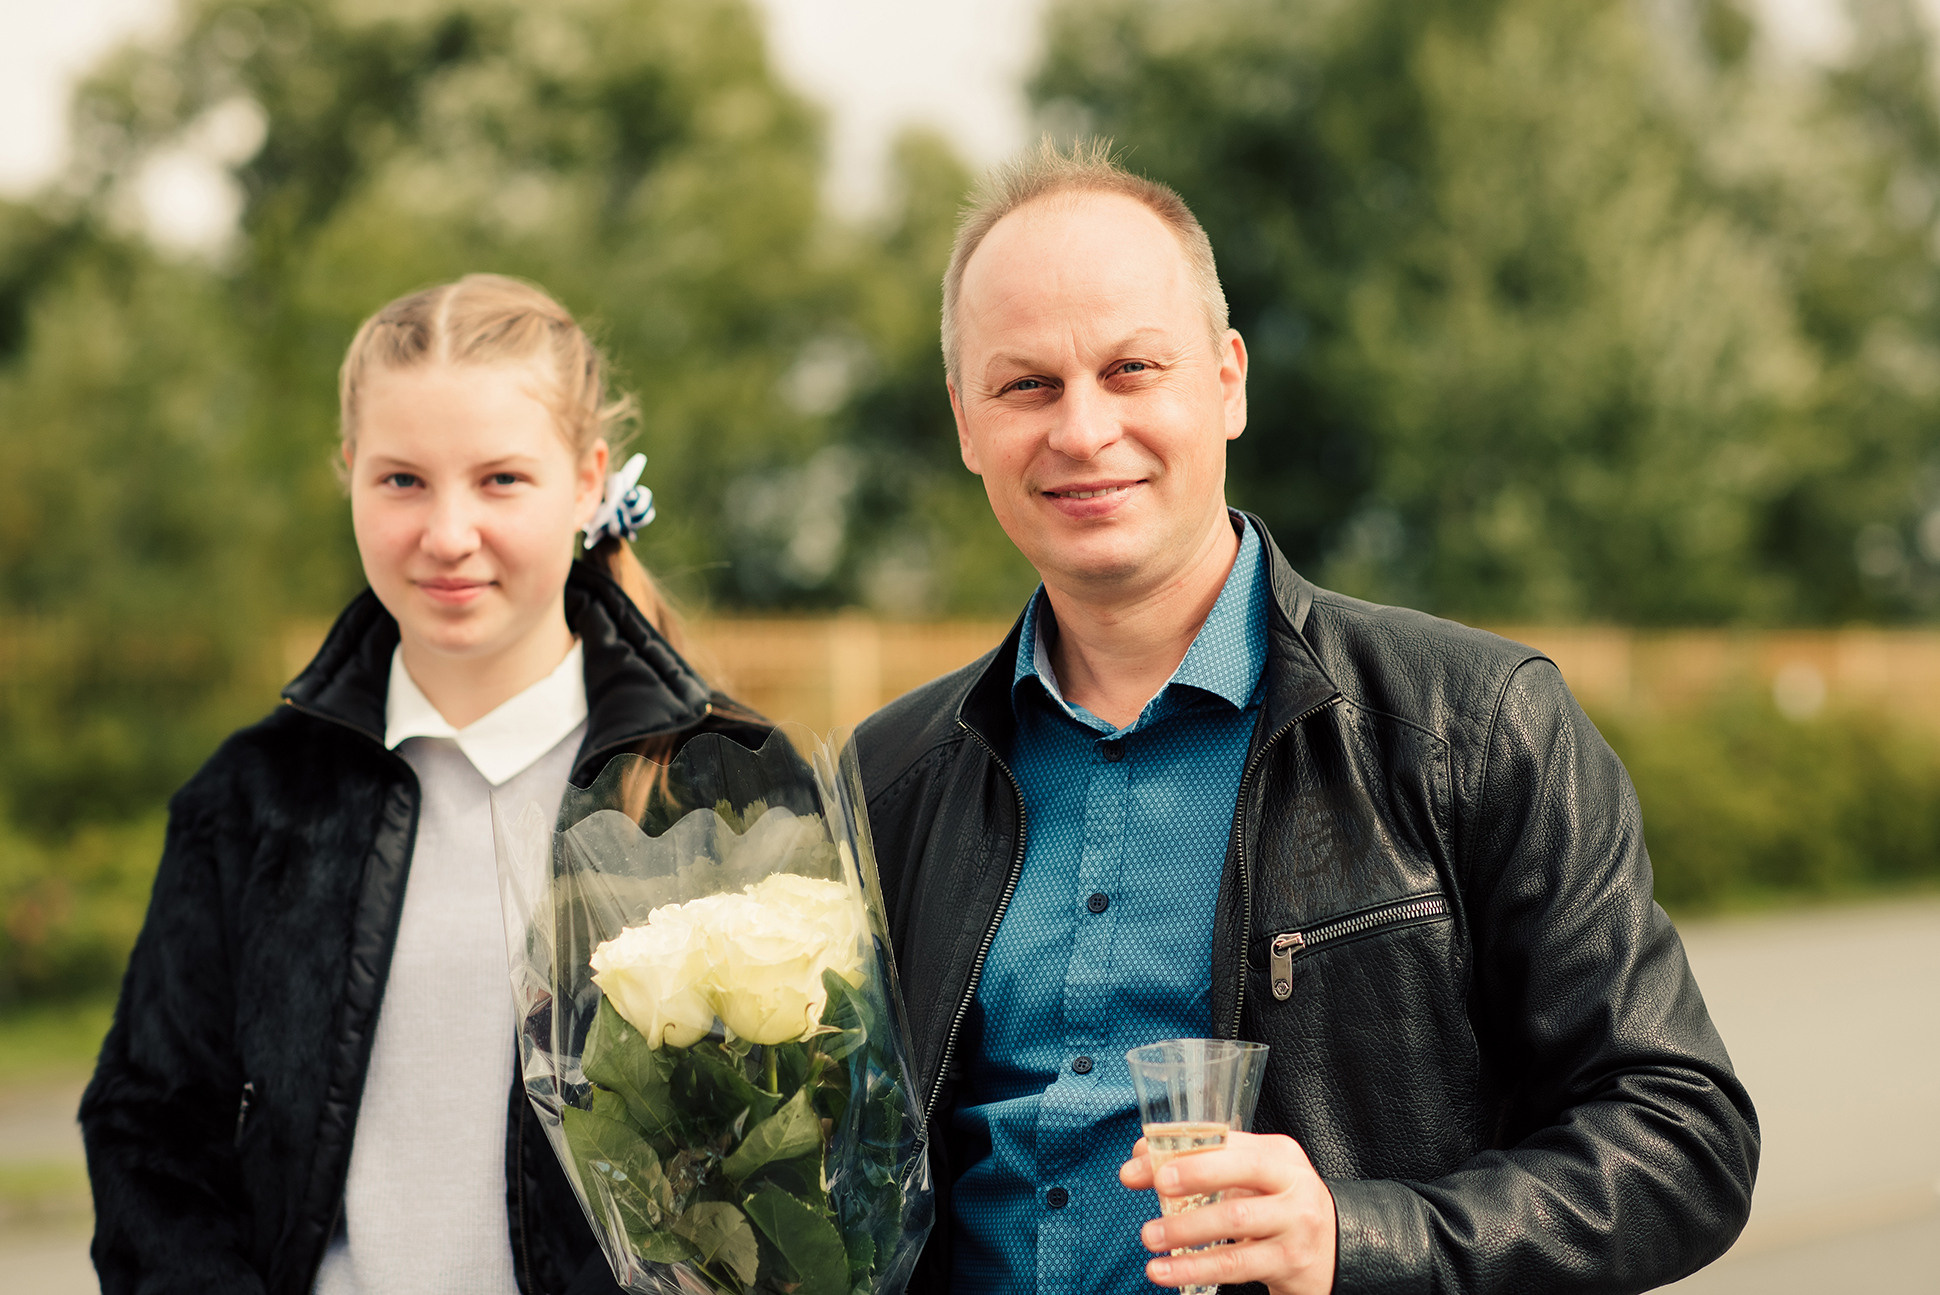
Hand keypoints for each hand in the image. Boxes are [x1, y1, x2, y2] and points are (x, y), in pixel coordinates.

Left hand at [1119, 1130, 1336, 1293]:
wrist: (1335, 1252)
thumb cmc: (1280, 1208)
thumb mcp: (1252, 1180)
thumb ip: (1205, 1165)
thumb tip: (1141, 1158)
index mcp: (1279, 1153)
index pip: (1227, 1142)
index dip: (1182, 1150)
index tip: (1141, 1163)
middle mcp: (1293, 1182)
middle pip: (1243, 1170)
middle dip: (1196, 1173)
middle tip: (1157, 1185)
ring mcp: (1295, 1223)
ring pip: (1236, 1220)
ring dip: (1185, 1229)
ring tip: (1150, 1236)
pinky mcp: (1289, 1261)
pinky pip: (1235, 1264)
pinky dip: (1193, 1268)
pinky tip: (1164, 1271)